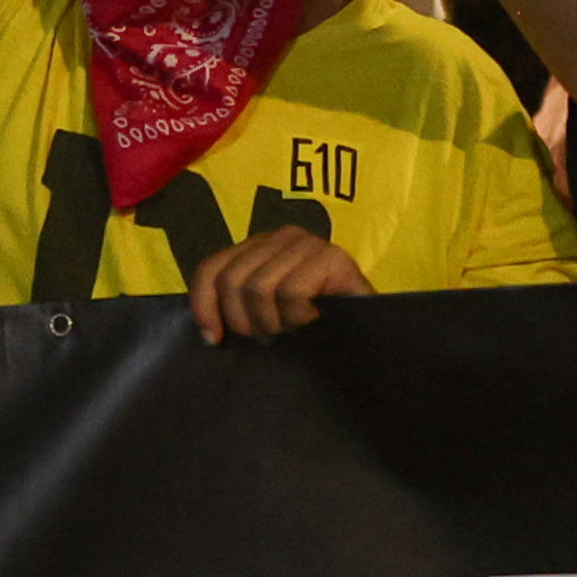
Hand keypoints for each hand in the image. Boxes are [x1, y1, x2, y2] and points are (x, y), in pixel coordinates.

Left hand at [189, 227, 369, 342]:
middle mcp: (282, 236)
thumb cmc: (317, 327)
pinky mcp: (333, 258)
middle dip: (243, 321)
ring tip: (293, 331)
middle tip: (269, 338)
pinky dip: (297, 318)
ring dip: (273, 323)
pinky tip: (314, 321)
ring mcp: (309, 243)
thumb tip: (206, 329)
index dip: (204, 306)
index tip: (213, 340)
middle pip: (231, 280)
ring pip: (258, 288)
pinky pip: (291, 293)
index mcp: (259, 246)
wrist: (372, 335)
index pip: (210, 268)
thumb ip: (238, 306)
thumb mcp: (267, 314)